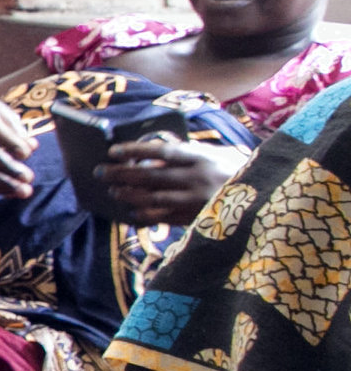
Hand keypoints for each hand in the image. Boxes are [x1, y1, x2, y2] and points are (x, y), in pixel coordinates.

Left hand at [96, 134, 248, 225]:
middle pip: (152, 174)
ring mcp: (197, 200)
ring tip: (113, 191)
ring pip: (154, 198)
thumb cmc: (241, 172)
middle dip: (122, 173)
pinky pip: (165, 218)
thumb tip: (156, 153)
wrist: (269, 199)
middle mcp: (199, 177)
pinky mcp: (198, 220)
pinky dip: (146, 215)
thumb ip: (191, 153)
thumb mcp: (221, 155)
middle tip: (101, 172)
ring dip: (130, 194)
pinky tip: (133, 212)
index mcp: (204, 157)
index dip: (135, 150)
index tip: (113, 150)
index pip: (162, 151)